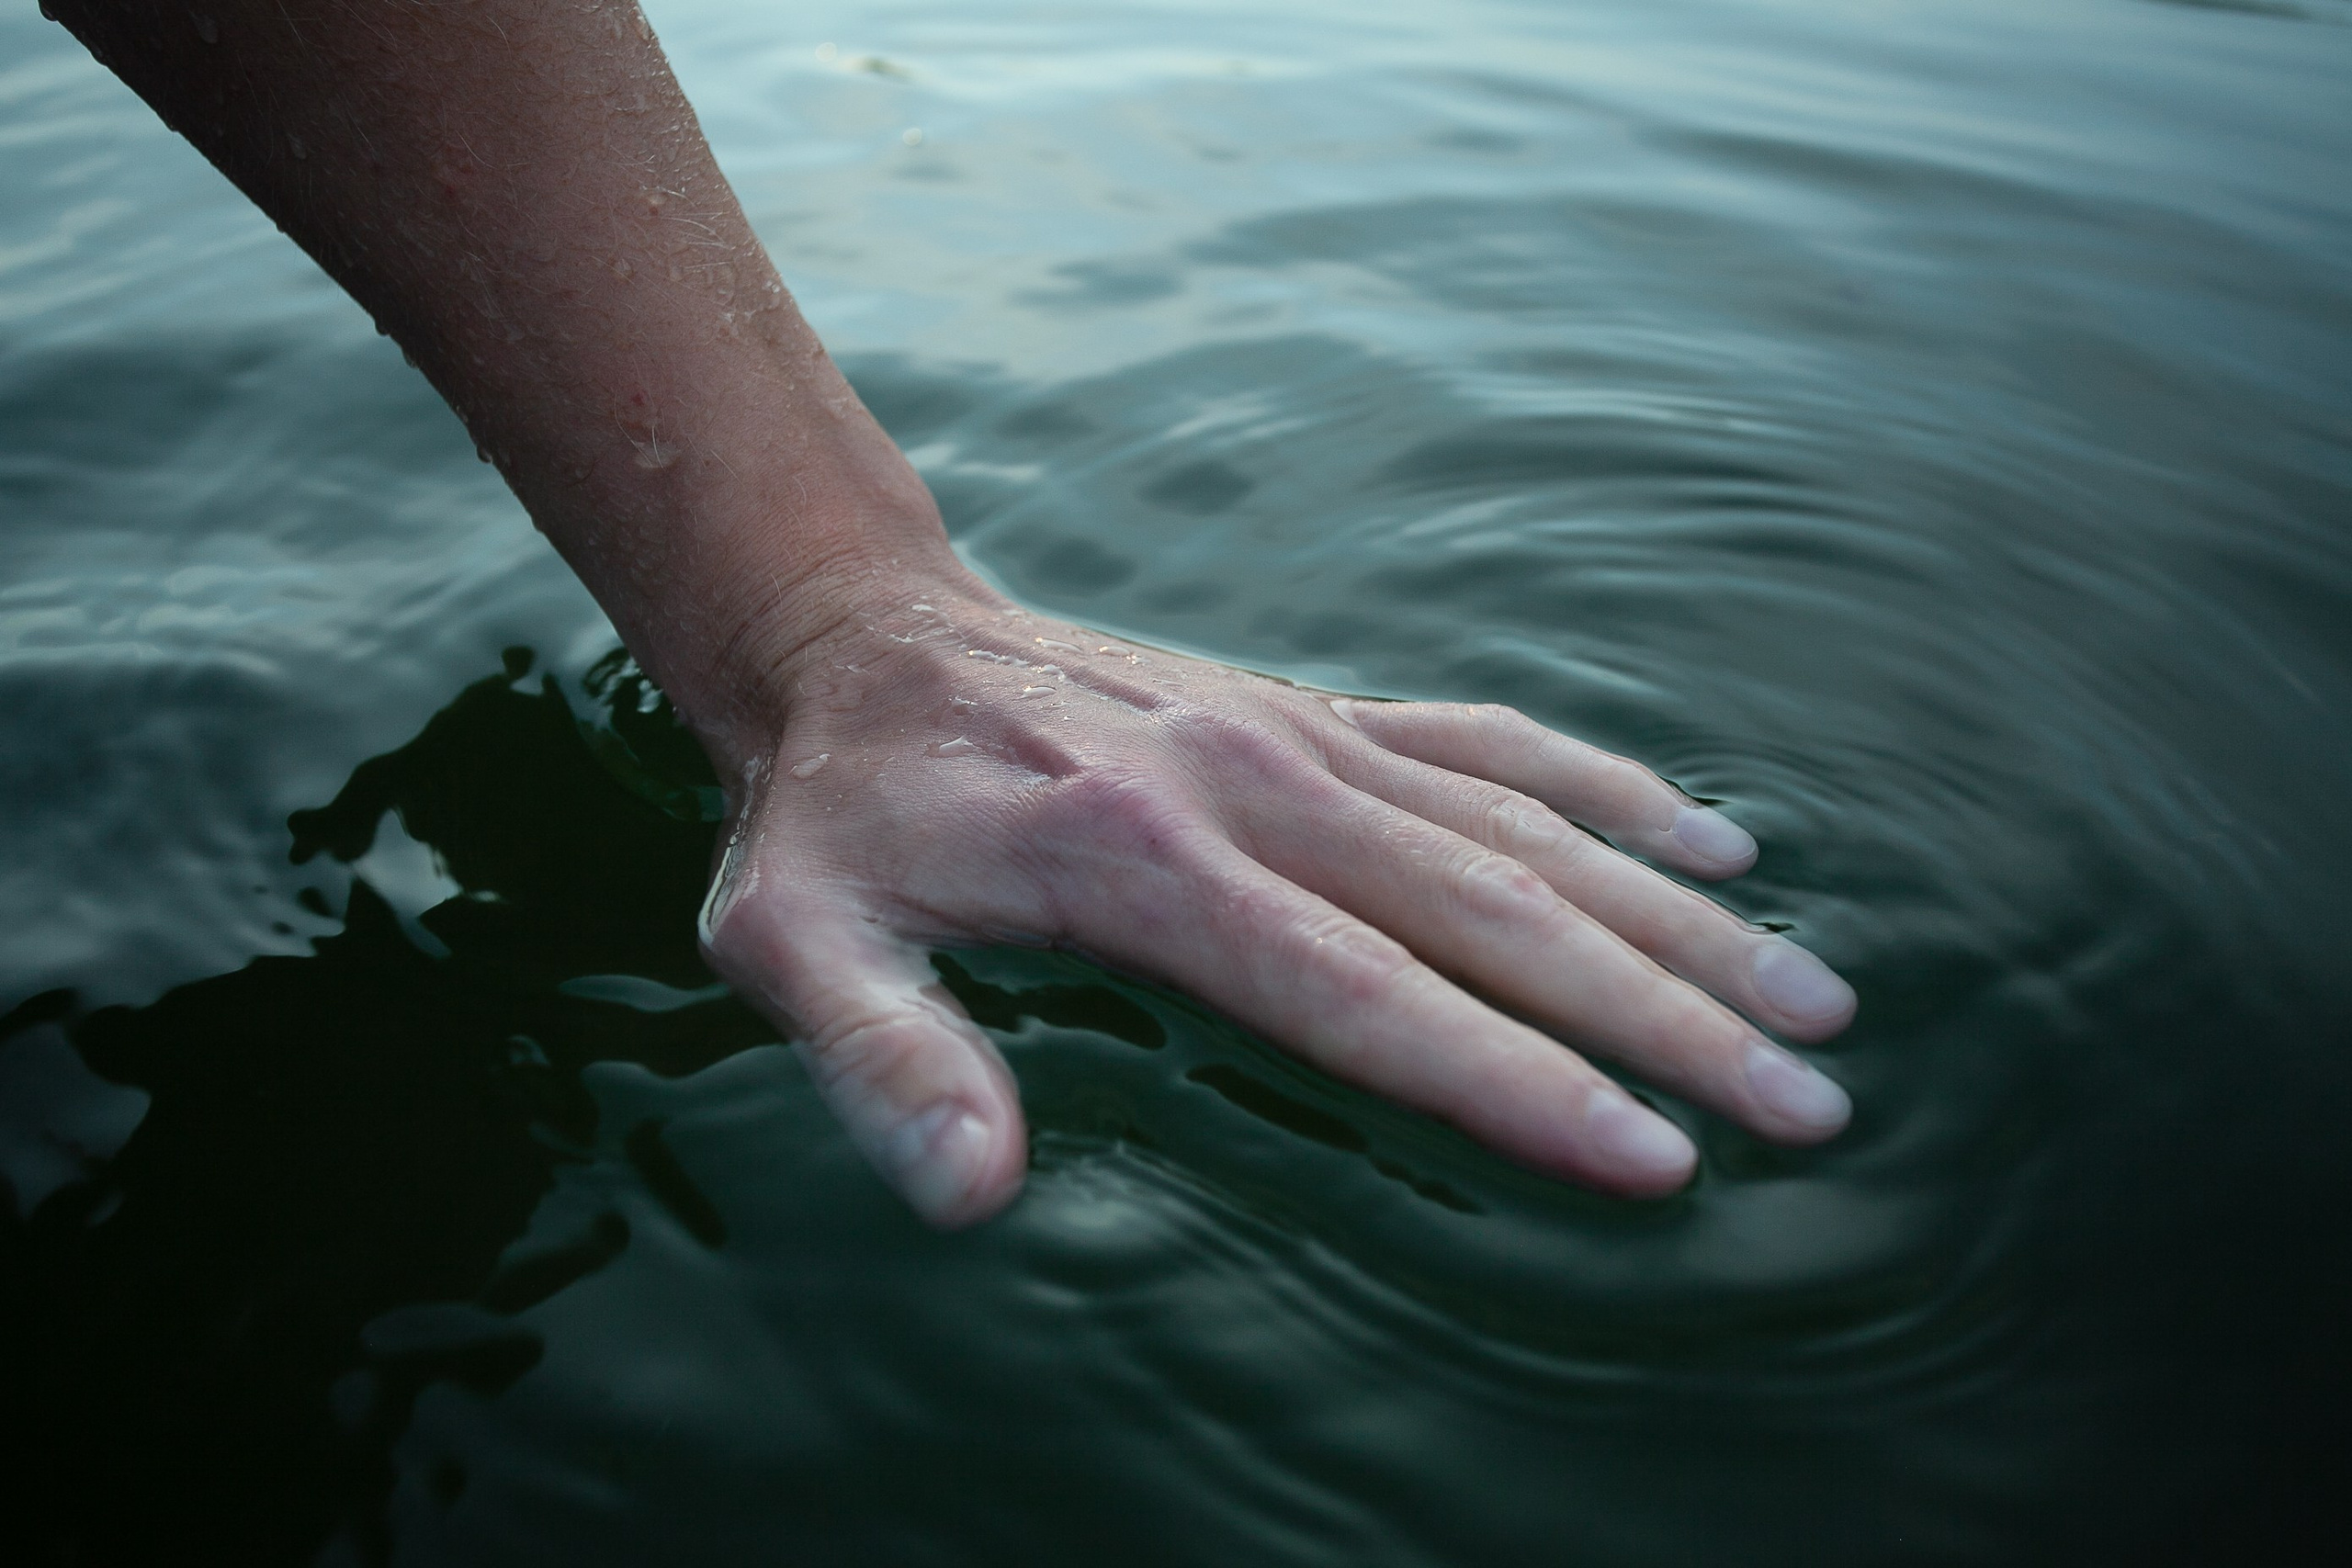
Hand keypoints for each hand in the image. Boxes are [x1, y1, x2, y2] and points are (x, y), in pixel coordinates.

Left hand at [696, 569, 1856, 1226]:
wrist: (862, 640)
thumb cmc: (836, 819)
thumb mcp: (796, 942)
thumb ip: (882, 1060)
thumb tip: (973, 1195)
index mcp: (1148, 863)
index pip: (1367, 994)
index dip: (1516, 1081)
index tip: (1655, 1156)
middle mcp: (1258, 786)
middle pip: (1494, 913)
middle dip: (1662, 1017)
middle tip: (1809, 1105)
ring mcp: (1301, 735)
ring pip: (1526, 829)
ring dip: (1677, 916)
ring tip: (1817, 997)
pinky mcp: (1314, 709)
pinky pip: (1491, 741)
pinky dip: (1608, 788)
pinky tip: (1714, 837)